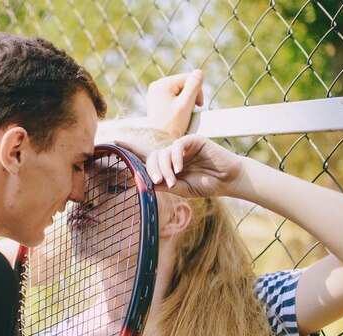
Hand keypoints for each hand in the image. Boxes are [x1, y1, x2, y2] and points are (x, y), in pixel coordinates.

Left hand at [116, 134, 242, 197]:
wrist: (228, 181)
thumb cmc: (206, 185)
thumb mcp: (181, 188)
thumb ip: (163, 185)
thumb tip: (144, 183)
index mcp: (167, 163)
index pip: (145, 154)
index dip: (130, 147)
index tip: (113, 141)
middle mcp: (172, 152)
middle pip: (152, 157)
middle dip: (153, 170)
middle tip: (160, 182)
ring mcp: (182, 146)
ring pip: (163, 153)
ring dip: (165, 168)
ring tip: (173, 180)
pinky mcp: (193, 140)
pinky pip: (177, 146)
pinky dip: (175, 158)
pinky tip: (179, 169)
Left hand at [146, 70, 203, 136]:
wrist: (160, 141)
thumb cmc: (172, 125)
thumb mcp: (186, 105)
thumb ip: (194, 86)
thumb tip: (199, 71)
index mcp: (161, 84)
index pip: (188, 77)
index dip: (197, 90)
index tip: (198, 105)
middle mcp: (156, 85)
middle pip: (183, 83)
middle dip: (191, 95)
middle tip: (192, 109)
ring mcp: (155, 92)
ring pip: (180, 89)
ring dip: (186, 99)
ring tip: (184, 112)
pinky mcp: (157, 99)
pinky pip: (174, 95)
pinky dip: (180, 102)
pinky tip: (179, 112)